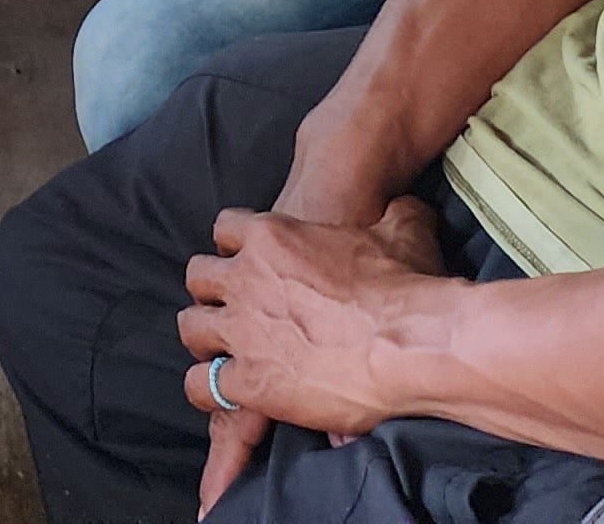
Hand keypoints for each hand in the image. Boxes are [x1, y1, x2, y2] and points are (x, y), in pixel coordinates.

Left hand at [180, 197, 449, 506]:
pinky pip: (202, 384)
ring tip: (222, 352)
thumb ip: (394, 213)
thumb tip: (405, 206)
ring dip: (206, 339)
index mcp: (271, 237)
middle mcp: (245, 278)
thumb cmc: (407, 288)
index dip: (236, 249)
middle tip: (232, 311)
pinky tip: (230, 397)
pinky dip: (212, 390)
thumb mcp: (402, 231)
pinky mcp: (250, 382)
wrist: (412, 346)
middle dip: (213, 293)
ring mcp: (243, 330)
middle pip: (198, 277)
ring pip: (191, 328)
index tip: (249, 266)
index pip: (225, 229)